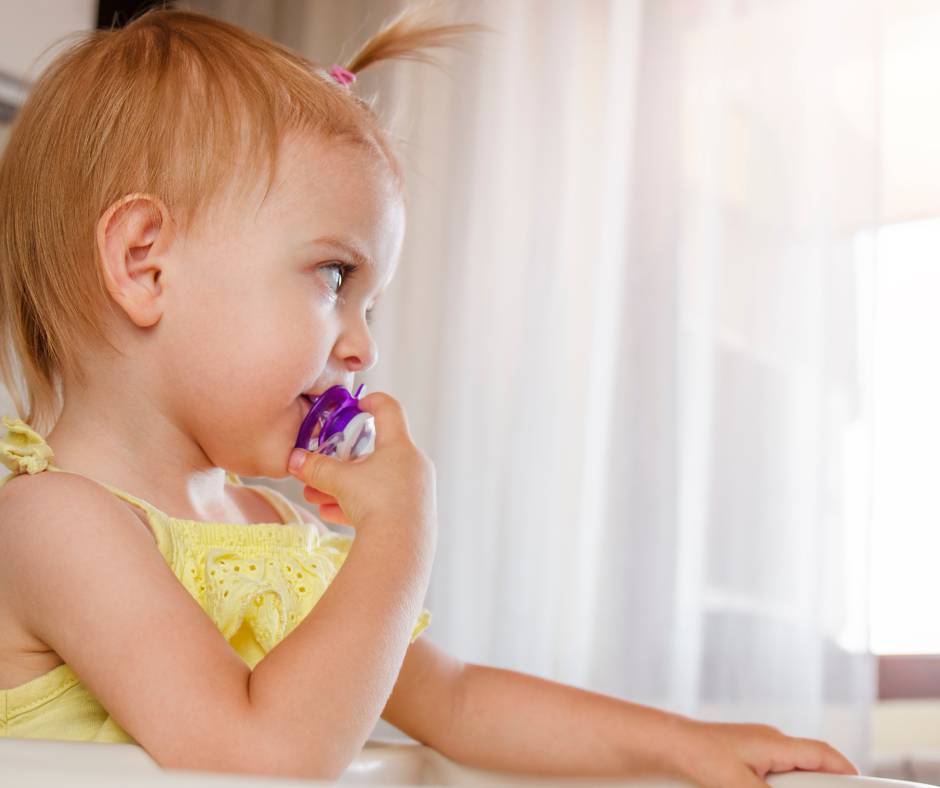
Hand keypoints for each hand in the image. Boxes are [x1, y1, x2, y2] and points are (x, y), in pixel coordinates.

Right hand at [287, 392, 436, 539]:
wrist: (401, 549)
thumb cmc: (375, 503)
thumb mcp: (340, 481)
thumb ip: (315, 468)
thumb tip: (292, 460)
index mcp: (400, 445)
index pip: (390, 410)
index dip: (372, 401)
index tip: (356, 404)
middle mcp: (413, 464)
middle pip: (376, 452)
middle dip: (343, 462)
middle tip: (320, 468)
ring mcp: (416, 490)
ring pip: (376, 481)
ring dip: (344, 487)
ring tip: (316, 497)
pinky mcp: (413, 514)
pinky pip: (382, 502)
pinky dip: (358, 505)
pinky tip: (331, 514)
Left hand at [672, 720, 857, 787]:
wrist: (667, 743)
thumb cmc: (698, 755)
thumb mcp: (741, 785)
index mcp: (776, 742)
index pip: (823, 754)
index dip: (845, 770)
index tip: (860, 784)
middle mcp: (769, 741)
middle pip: (809, 764)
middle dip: (820, 784)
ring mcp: (756, 748)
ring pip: (789, 770)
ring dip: (794, 785)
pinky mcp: (743, 757)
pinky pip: (771, 772)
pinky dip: (777, 784)